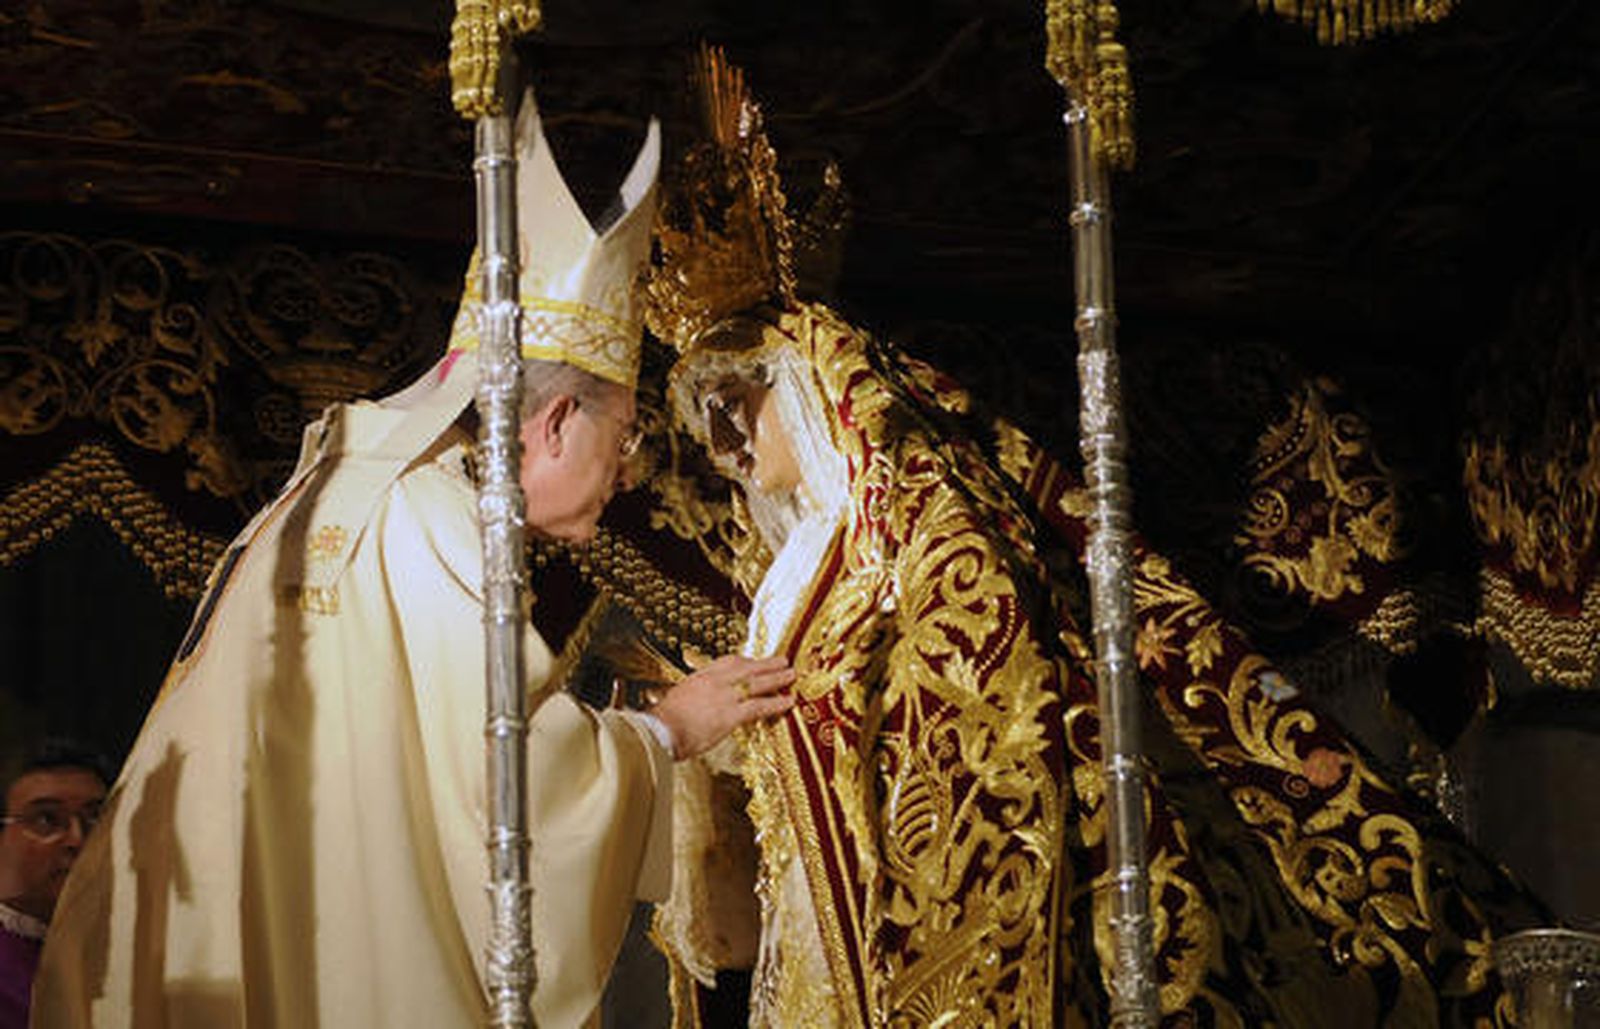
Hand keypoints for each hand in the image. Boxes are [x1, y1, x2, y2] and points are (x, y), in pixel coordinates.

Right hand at [651, 654, 795, 759]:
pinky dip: (776, 703)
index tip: (754, 661)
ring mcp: (723, 697)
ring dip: (777, 678)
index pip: (727, 663)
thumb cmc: (661, 722)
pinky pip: (759, 706)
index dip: (745, 662)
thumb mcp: (675, 700)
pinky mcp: (730, 715)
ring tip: (792, 675)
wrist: (658, 732)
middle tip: (782, 660)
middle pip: (746, 668)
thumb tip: (694, 705)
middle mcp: (714, 682)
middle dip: (766, 664)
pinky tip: (788, 702)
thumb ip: (690, 698)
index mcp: (699, 677)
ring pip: (757, 683)